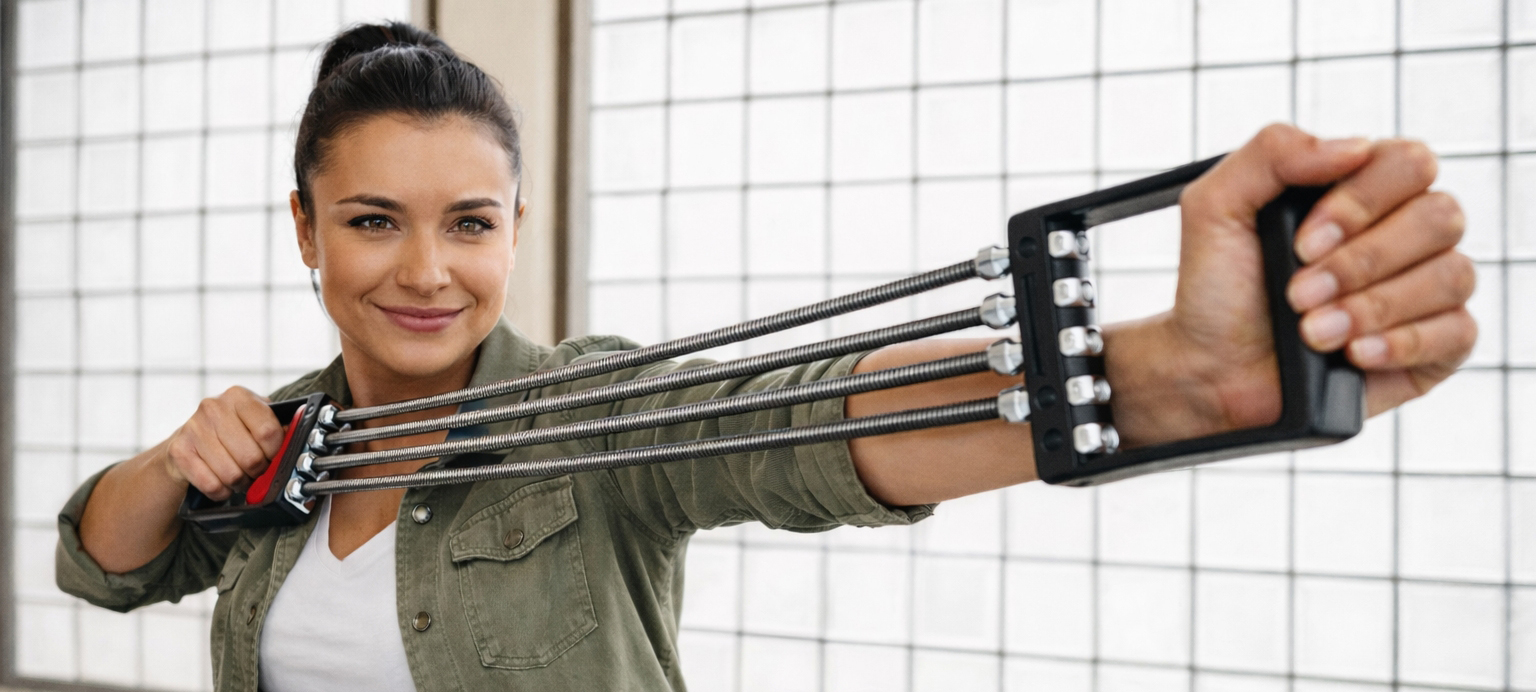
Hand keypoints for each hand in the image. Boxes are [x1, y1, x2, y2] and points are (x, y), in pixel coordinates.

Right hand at [161, 387, 286, 500]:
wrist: (186, 441)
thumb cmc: (228, 432)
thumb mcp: (254, 422)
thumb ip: (276, 428)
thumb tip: (293, 440)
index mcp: (239, 396)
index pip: (269, 432)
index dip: (275, 452)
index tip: (272, 456)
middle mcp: (213, 407)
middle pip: (251, 457)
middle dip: (258, 471)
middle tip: (255, 470)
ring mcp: (193, 428)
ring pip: (232, 474)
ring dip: (239, 483)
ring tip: (239, 476)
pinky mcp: (179, 451)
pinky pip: (212, 485)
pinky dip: (221, 491)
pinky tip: (222, 483)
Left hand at [1105, 124, 1475, 445]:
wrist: (1212, 369)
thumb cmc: (1218, 289)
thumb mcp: (1215, 206)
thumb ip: (1273, 152)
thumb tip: (1354, 146)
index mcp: (1364, 188)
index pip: (1409, 163)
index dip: (1360, 202)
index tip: (1302, 244)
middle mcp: (1406, 231)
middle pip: (1439, 216)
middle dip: (1361, 262)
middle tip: (1300, 294)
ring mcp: (1427, 288)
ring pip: (1451, 274)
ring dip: (1372, 307)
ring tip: (1314, 332)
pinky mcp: (1438, 345)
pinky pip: (1458, 331)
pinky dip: (1400, 343)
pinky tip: (1353, 353)